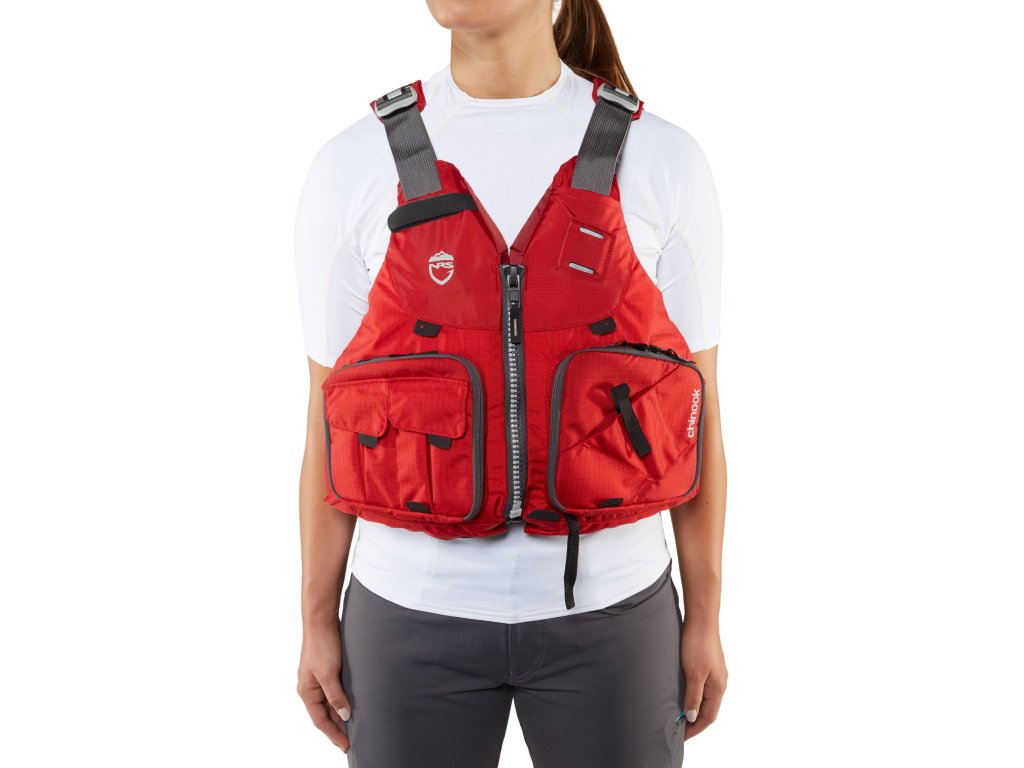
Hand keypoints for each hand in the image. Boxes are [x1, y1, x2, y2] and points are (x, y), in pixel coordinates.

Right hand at [297, 620, 352, 751]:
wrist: (321, 620)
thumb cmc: (322, 645)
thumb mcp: (328, 674)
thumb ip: (335, 696)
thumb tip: (344, 715)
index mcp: (306, 691)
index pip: (320, 720)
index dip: (333, 734)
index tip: (345, 746)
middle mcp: (310, 687)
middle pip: (324, 714)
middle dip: (336, 728)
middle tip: (351, 740)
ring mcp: (318, 679)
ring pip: (329, 703)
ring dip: (339, 715)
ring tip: (353, 727)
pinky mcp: (327, 669)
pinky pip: (333, 692)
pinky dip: (341, 701)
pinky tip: (351, 704)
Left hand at [680, 618, 727, 739]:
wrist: (701, 619)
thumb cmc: (698, 644)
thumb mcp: (693, 674)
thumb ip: (693, 697)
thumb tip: (692, 717)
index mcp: (718, 687)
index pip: (708, 716)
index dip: (695, 728)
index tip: (681, 736)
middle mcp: (720, 682)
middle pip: (708, 709)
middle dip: (695, 722)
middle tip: (679, 729)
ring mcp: (715, 673)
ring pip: (706, 698)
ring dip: (694, 709)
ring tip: (680, 716)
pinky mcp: (708, 665)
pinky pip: (703, 687)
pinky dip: (694, 696)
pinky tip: (684, 695)